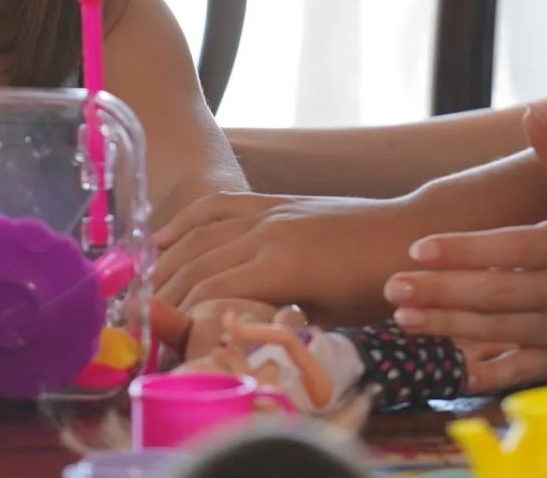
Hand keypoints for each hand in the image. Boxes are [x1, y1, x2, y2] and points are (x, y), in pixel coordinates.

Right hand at [155, 192, 413, 321]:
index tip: (161, 345)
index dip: (180, 321)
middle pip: (195, 265)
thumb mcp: (329, 318)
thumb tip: (235, 340)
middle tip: (140, 325)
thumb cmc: (376, 286)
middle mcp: (265, 233)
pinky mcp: (272, 201)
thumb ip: (279, 323)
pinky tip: (162, 239)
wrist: (407, 234)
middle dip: (163, 297)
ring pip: (199, 235)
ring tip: (143, 291)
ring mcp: (267, 212)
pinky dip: (185, 222)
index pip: (209, 294)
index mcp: (280, 266)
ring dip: (166, 263)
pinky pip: (218, 206)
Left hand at [381, 110, 546, 391]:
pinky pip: (517, 372)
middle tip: (393, 287)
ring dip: (445, 327)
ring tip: (403, 318)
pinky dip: (482, 374)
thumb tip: (529, 117)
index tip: (419, 248)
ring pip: (495, 333)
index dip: (460, 250)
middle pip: (492, 294)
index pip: (506, 249)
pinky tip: (444, 368)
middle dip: (439, 291)